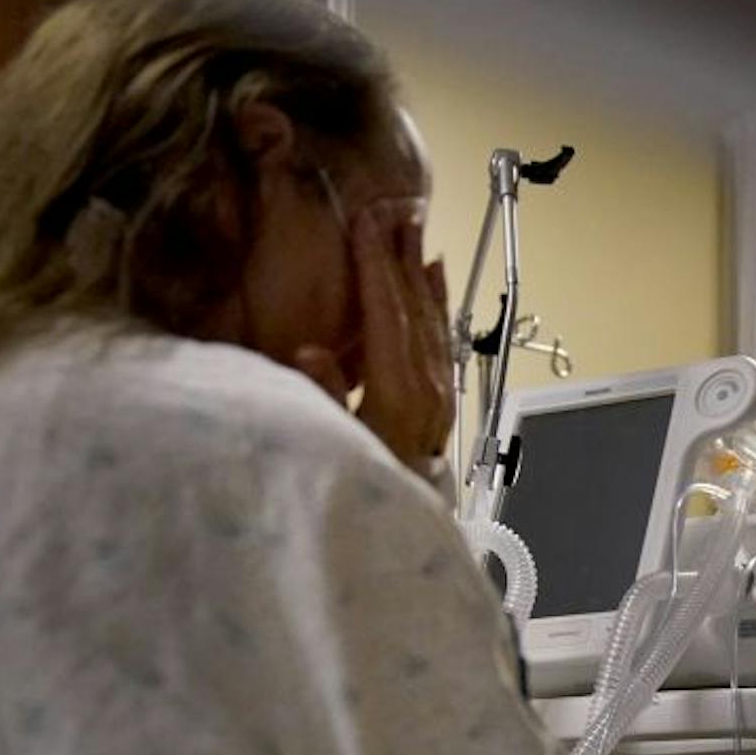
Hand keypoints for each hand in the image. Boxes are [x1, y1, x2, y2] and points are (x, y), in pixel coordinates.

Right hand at [297, 200, 453, 473]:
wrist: (396, 544)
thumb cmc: (356, 497)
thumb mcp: (329, 449)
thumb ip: (321, 399)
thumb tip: (312, 351)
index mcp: (398, 402)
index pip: (387, 321)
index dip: (376, 270)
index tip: (367, 224)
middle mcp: (428, 395)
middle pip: (415, 314)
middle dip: (402, 261)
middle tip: (393, 211)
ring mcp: (440, 399)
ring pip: (433, 324)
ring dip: (421, 275)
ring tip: (412, 231)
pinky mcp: (443, 405)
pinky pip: (441, 342)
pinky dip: (437, 304)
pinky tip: (434, 276)